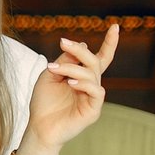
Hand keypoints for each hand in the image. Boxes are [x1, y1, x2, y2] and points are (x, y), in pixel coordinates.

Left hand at [23, 25, 118, 154]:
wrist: (38, 127)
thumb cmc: (43, 102)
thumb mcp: (49, 76)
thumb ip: (64, 61)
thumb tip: (82, 46)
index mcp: (81, 76)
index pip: (100, 57)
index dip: (109, 43)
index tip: (116, 26)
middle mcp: (90, 84)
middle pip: (94, 61)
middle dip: (80, 50)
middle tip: (63, 42)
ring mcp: (93, 97)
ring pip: (92, 74)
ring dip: (72, 67)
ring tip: (54, 68)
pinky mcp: (93, 109)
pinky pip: (96, 91)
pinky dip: (84, 84)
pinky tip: (70, 83)